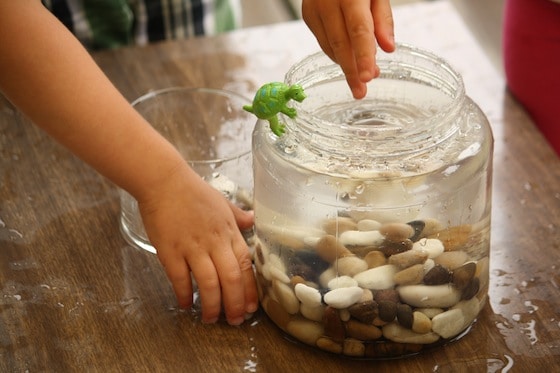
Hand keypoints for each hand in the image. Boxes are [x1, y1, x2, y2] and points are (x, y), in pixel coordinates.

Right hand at [137, 164, 257, 325]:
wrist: (164, 180)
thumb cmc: (193, 191)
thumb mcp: (222, 201)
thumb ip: (238, 216)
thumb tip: (253, 219)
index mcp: (229, 231)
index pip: (246, 265)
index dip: (250, 289)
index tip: (252, 307)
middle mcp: (214, 241)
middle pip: (231, 279)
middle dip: (235, 304)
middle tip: (235, 321)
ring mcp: (192, 247)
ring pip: (208, 283)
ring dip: (212, 305)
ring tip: (212, 319)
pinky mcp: (170, 250)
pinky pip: (179, 279)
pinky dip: (184, 295)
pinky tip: (186, 305)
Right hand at [302, 0, 394, 98]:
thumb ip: (382, 17)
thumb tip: (388, 48)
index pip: (358, 30)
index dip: (364, 56)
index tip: (369, 77)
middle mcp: (326, 1)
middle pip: (340, 43)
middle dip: (352, 71)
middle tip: (361, 92)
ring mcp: (313, 9)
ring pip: (329, 46)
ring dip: (346, 65)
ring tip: (361, 78)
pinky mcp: (307, 15)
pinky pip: (323, 41)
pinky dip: (336, 53)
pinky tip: (348, 60)